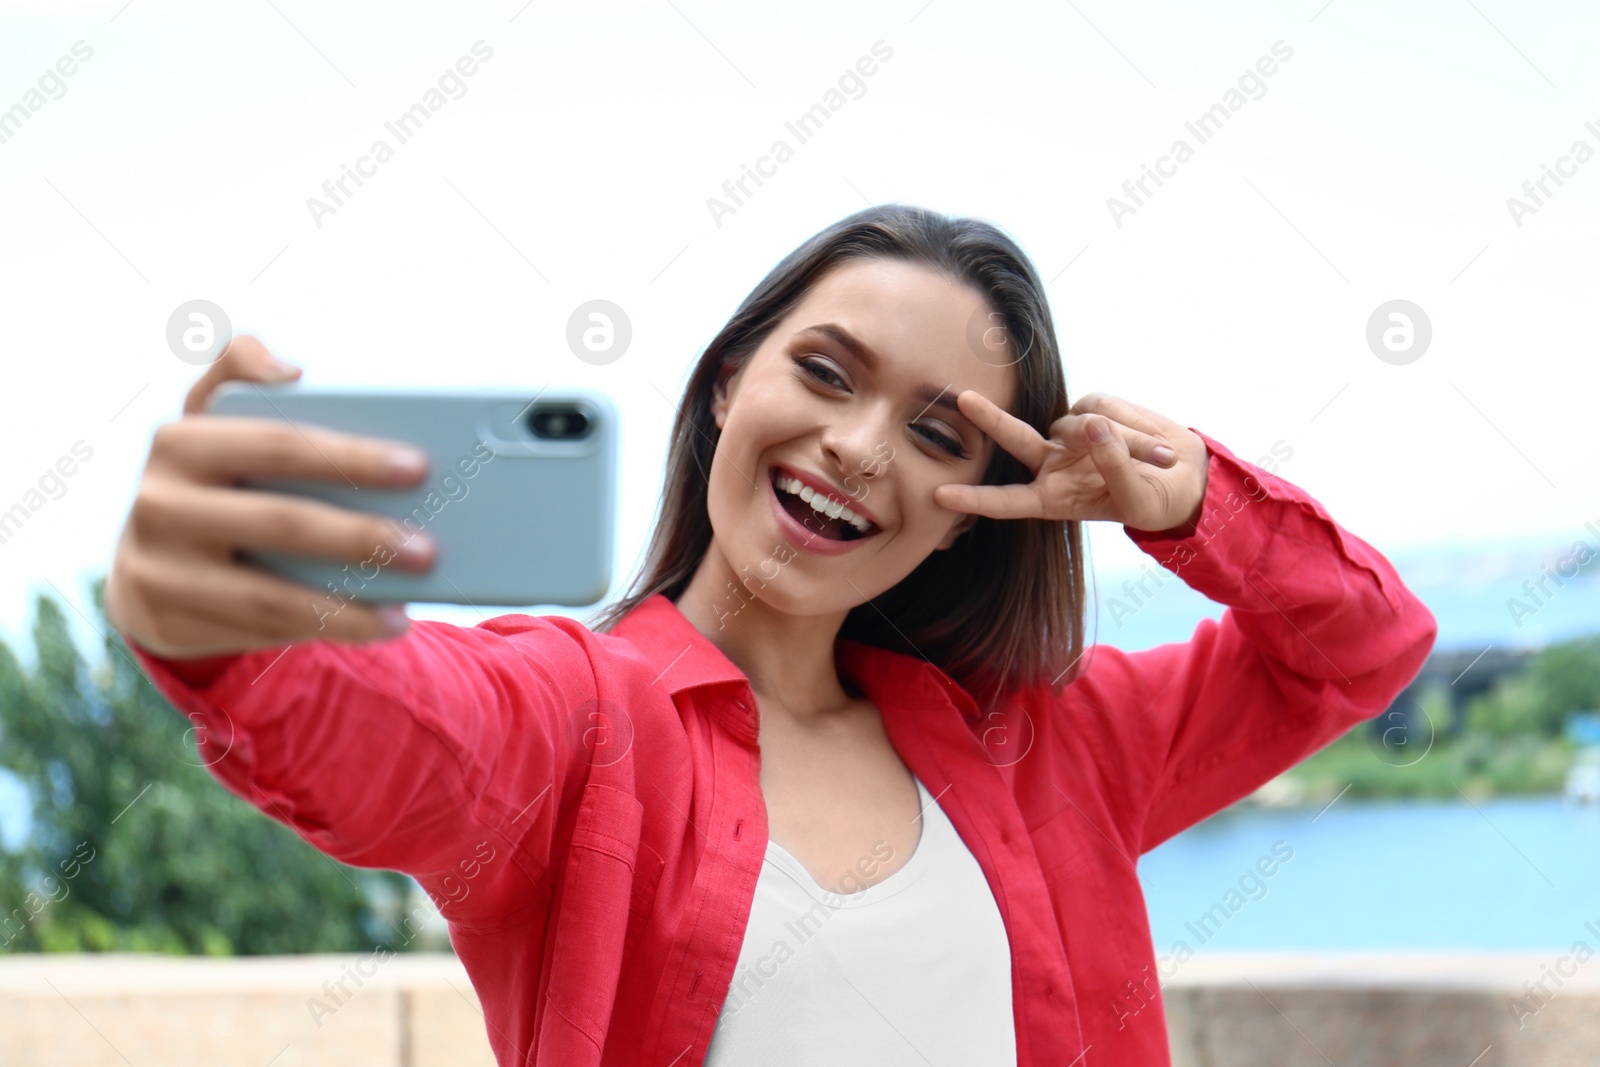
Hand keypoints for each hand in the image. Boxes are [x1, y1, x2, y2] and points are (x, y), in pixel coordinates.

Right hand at [104, 336, 437, 658]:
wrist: (143, 568)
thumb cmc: (209, 481)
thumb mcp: (213, 421)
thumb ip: (240, 370)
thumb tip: (289, 370)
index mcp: (181, 442)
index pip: (280, 445)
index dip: (350, 456)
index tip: (417, 467)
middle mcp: (159, 505)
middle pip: (282, 522)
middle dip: (362, 536)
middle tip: (427, 548)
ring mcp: (158, 571)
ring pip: (269, 595)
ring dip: (349, 605)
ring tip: (408, 608)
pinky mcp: (168, 624)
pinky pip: (261, 632)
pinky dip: (326, 630)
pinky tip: (379, 624)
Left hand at [933, 391, 1208, 531]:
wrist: (1183, 477)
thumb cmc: (1155, 501)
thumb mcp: (1138, 498)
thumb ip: (1114, 467)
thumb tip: (1092, 427)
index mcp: (1054, 499)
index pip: (1008, 501)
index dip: (975, 500)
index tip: (940, 496)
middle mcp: (1054, 464)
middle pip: (1016, 439)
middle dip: (990, 418)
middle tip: (963, 398)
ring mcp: (1071, 435)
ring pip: (1079, 423)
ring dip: (1120, 438)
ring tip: (1157, 457)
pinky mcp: (1094, 410)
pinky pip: (1103, 407)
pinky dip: (1131, 424)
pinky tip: (1151, 442)